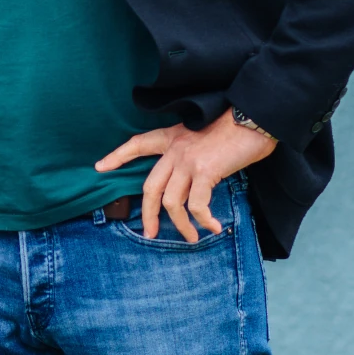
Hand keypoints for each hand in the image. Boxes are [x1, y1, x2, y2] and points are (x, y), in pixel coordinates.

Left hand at [95, 109, 276, 241]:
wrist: (253, 117)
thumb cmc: (234, 127)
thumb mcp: (202, 136)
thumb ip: (190, 155)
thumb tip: (192, 182)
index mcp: (172, 137)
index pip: (138, 144)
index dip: (118, 156)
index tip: (100, 167)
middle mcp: (175, 149)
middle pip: (151, 187)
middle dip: (148, 214)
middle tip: (150, 233)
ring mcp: (188, 161)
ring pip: (171, 202)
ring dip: (181, 225)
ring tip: (191, 237)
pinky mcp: (205, 171)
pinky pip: (196, 205)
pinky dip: (203, 220)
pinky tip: (214, 227)